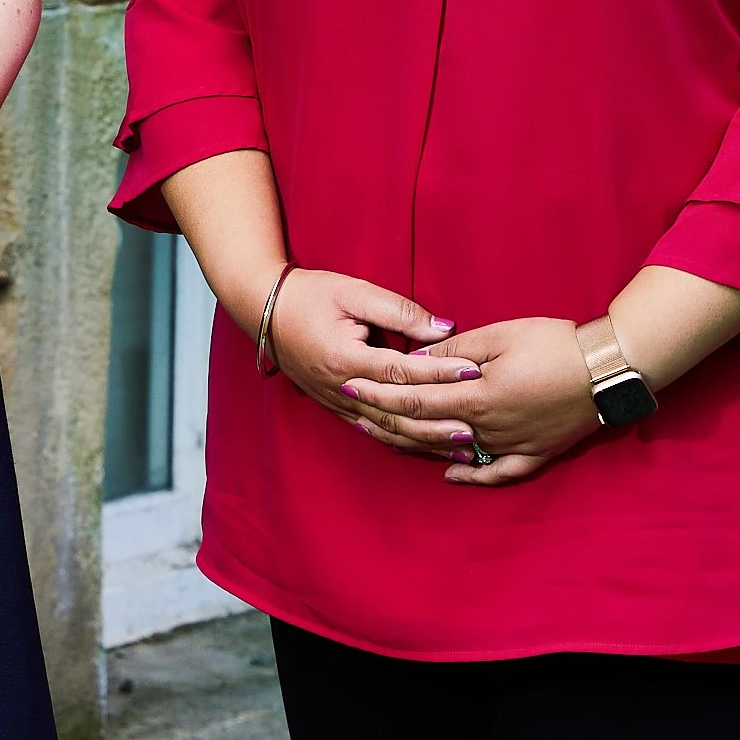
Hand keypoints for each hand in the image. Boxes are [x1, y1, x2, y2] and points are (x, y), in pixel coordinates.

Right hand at [253, 267, 468, 437]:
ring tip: (461, 445)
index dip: (440, 373)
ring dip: (425, 440)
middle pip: (398, 413)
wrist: (262, 308)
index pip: (403, 371)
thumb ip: (400, 311)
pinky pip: (371, 430)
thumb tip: (443, 329)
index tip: (473, 371)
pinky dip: (401, 440)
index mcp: (346, 359)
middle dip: (439, 421)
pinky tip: (425, 447)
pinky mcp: (334, 405)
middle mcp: (341, 388)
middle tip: (477, 426)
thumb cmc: (309, 294)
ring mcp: (336, 402)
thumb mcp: (354, 292)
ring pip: (386, 430)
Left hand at [349, 315, 602, 486]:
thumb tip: (416, 358)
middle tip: (354, 411)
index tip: (348, 386)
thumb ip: (455, 352)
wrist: (609, 366)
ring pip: (452, 453)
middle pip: (425, 430)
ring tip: (384, 437)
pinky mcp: (535, 453)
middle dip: (385, 420)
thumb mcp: (499, 335)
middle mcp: (488, 429)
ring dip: (415, 446)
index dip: (378, 394)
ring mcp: (512, 446)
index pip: (414, 399)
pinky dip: (470, 477)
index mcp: (477, 397)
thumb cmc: (554, 343)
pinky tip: (449, 476)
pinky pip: (497, 473)